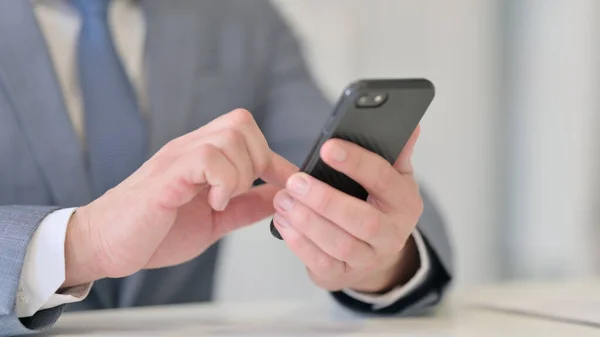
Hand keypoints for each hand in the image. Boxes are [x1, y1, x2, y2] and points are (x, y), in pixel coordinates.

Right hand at [63, 109, 296, 286]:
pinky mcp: (165, 175)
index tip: (286, 184)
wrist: (103, 246)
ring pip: (231, 134)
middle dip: (256, 160)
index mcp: (201, 157)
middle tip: (239, 192)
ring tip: (221, 201)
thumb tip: (278, 197)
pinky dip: (221, 181)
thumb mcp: (213, 222)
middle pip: (241, 122)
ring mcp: (176, 158)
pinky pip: (207, 156)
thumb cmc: (153, 233)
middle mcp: (189, 149)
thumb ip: (244, 207)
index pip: (246, 133)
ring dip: (238, 174)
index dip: (274, 159)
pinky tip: (211, 203)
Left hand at [272, 126, 422, 292]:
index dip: (356, 163)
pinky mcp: (342, 275)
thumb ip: (395, 153)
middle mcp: (392, 234)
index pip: (383, 179)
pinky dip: (299, 243)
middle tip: (295, 181)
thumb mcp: (393, 179)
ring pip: (338, 243)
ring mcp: (368, 259)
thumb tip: (410, 126)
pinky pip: (320, 262)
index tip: (328, 148)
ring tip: (283, 199)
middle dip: (325, 200)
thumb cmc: (379, 206)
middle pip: (362, 220)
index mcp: (404, 202)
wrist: (376, 256)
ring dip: (307, 220)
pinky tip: (283, 222)